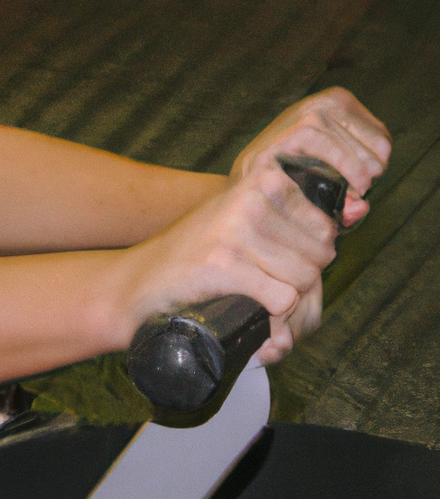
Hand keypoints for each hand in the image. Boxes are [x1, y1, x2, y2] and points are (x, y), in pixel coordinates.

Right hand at [114, 89, 389, 362]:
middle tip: (259, 287)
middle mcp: (252, 195)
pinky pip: (281, 300)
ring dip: (283, 305)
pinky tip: (239, 306)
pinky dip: (269, 320)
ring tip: (249, 298)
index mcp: (262, 178)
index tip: (272, 262)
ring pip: (303, 280)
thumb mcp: (248, 225)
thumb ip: (302, 221)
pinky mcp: (224, 260)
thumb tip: (362, 209)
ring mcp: (237, 226)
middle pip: (319, 256)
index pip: (326, 228)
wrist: (136, 284)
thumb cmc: (199, 259)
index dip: (307, 258)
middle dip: (298, 284)